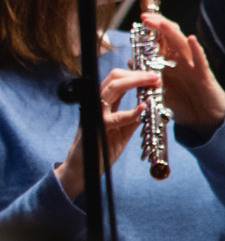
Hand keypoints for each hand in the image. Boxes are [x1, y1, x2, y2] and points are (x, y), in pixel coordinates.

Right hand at [56, 67, 158, 199]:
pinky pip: (116, 117)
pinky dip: (133, 111)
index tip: (150, 73)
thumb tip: (149, 107)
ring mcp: (95, 114)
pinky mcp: (98, 128)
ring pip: (112, 89)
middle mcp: (96, 105)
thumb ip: (133, 118)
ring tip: (152, 82)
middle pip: (113, 78)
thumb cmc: (101, 149)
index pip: (116, 80)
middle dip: (136, 74)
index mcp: (102, 104)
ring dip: (135, 82)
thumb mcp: (122, 131)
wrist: (85, 168)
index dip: (133, 73)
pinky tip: (144, 107)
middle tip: (155, 76)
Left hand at [139, 12, 224, 134]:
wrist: (203, 120)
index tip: (138, 22)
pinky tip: (191, 39)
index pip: (160, 40)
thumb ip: (146, 75)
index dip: (150, 30)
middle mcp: (181, 60)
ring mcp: (193, 66)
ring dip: (172, 33)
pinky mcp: (204, 75)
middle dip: (158, 25)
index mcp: (170, 61)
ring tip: (161, 23)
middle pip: (170, 37)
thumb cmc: (182, 103)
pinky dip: (196, 50)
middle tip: (145, 18)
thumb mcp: (159, 89)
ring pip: (183, 44)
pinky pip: (200, 60)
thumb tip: (130, 62)